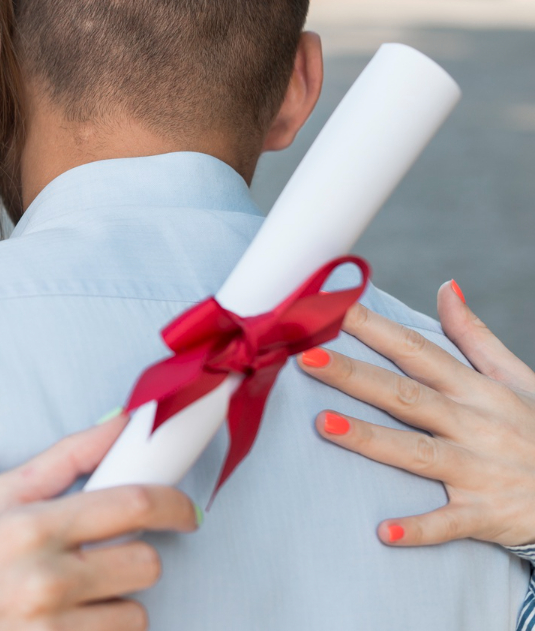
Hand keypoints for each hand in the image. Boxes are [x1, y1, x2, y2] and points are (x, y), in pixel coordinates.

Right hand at [0, 414, 198, 630]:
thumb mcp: (0, 495)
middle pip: (146, 564)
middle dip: (136, 557)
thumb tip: (122, 423)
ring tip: (80, 595)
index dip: (174, 504)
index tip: (186, 510)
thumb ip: (66, 458)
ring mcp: (53, 626)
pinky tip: (71, 620)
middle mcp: (47, 578)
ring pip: (136, 612)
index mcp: (34, 526)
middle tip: (107, 556)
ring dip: (118, 602)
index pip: (133, 505)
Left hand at [297, 281, 534, 547]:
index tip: (333, 308)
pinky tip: (383, 532)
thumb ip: (475, 336)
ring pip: (417, 453)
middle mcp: (474, 425)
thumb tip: (446, 287)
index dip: (376, 329)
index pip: (418, 352)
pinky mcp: (485, 514)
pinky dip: (419, 529)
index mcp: (477, 390)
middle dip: (356, 376)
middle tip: (306, 357)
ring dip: (372, 440)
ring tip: (324, 424)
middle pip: (406, 395)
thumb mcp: (519, 379)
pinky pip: (448, 523)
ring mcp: (479, 470)